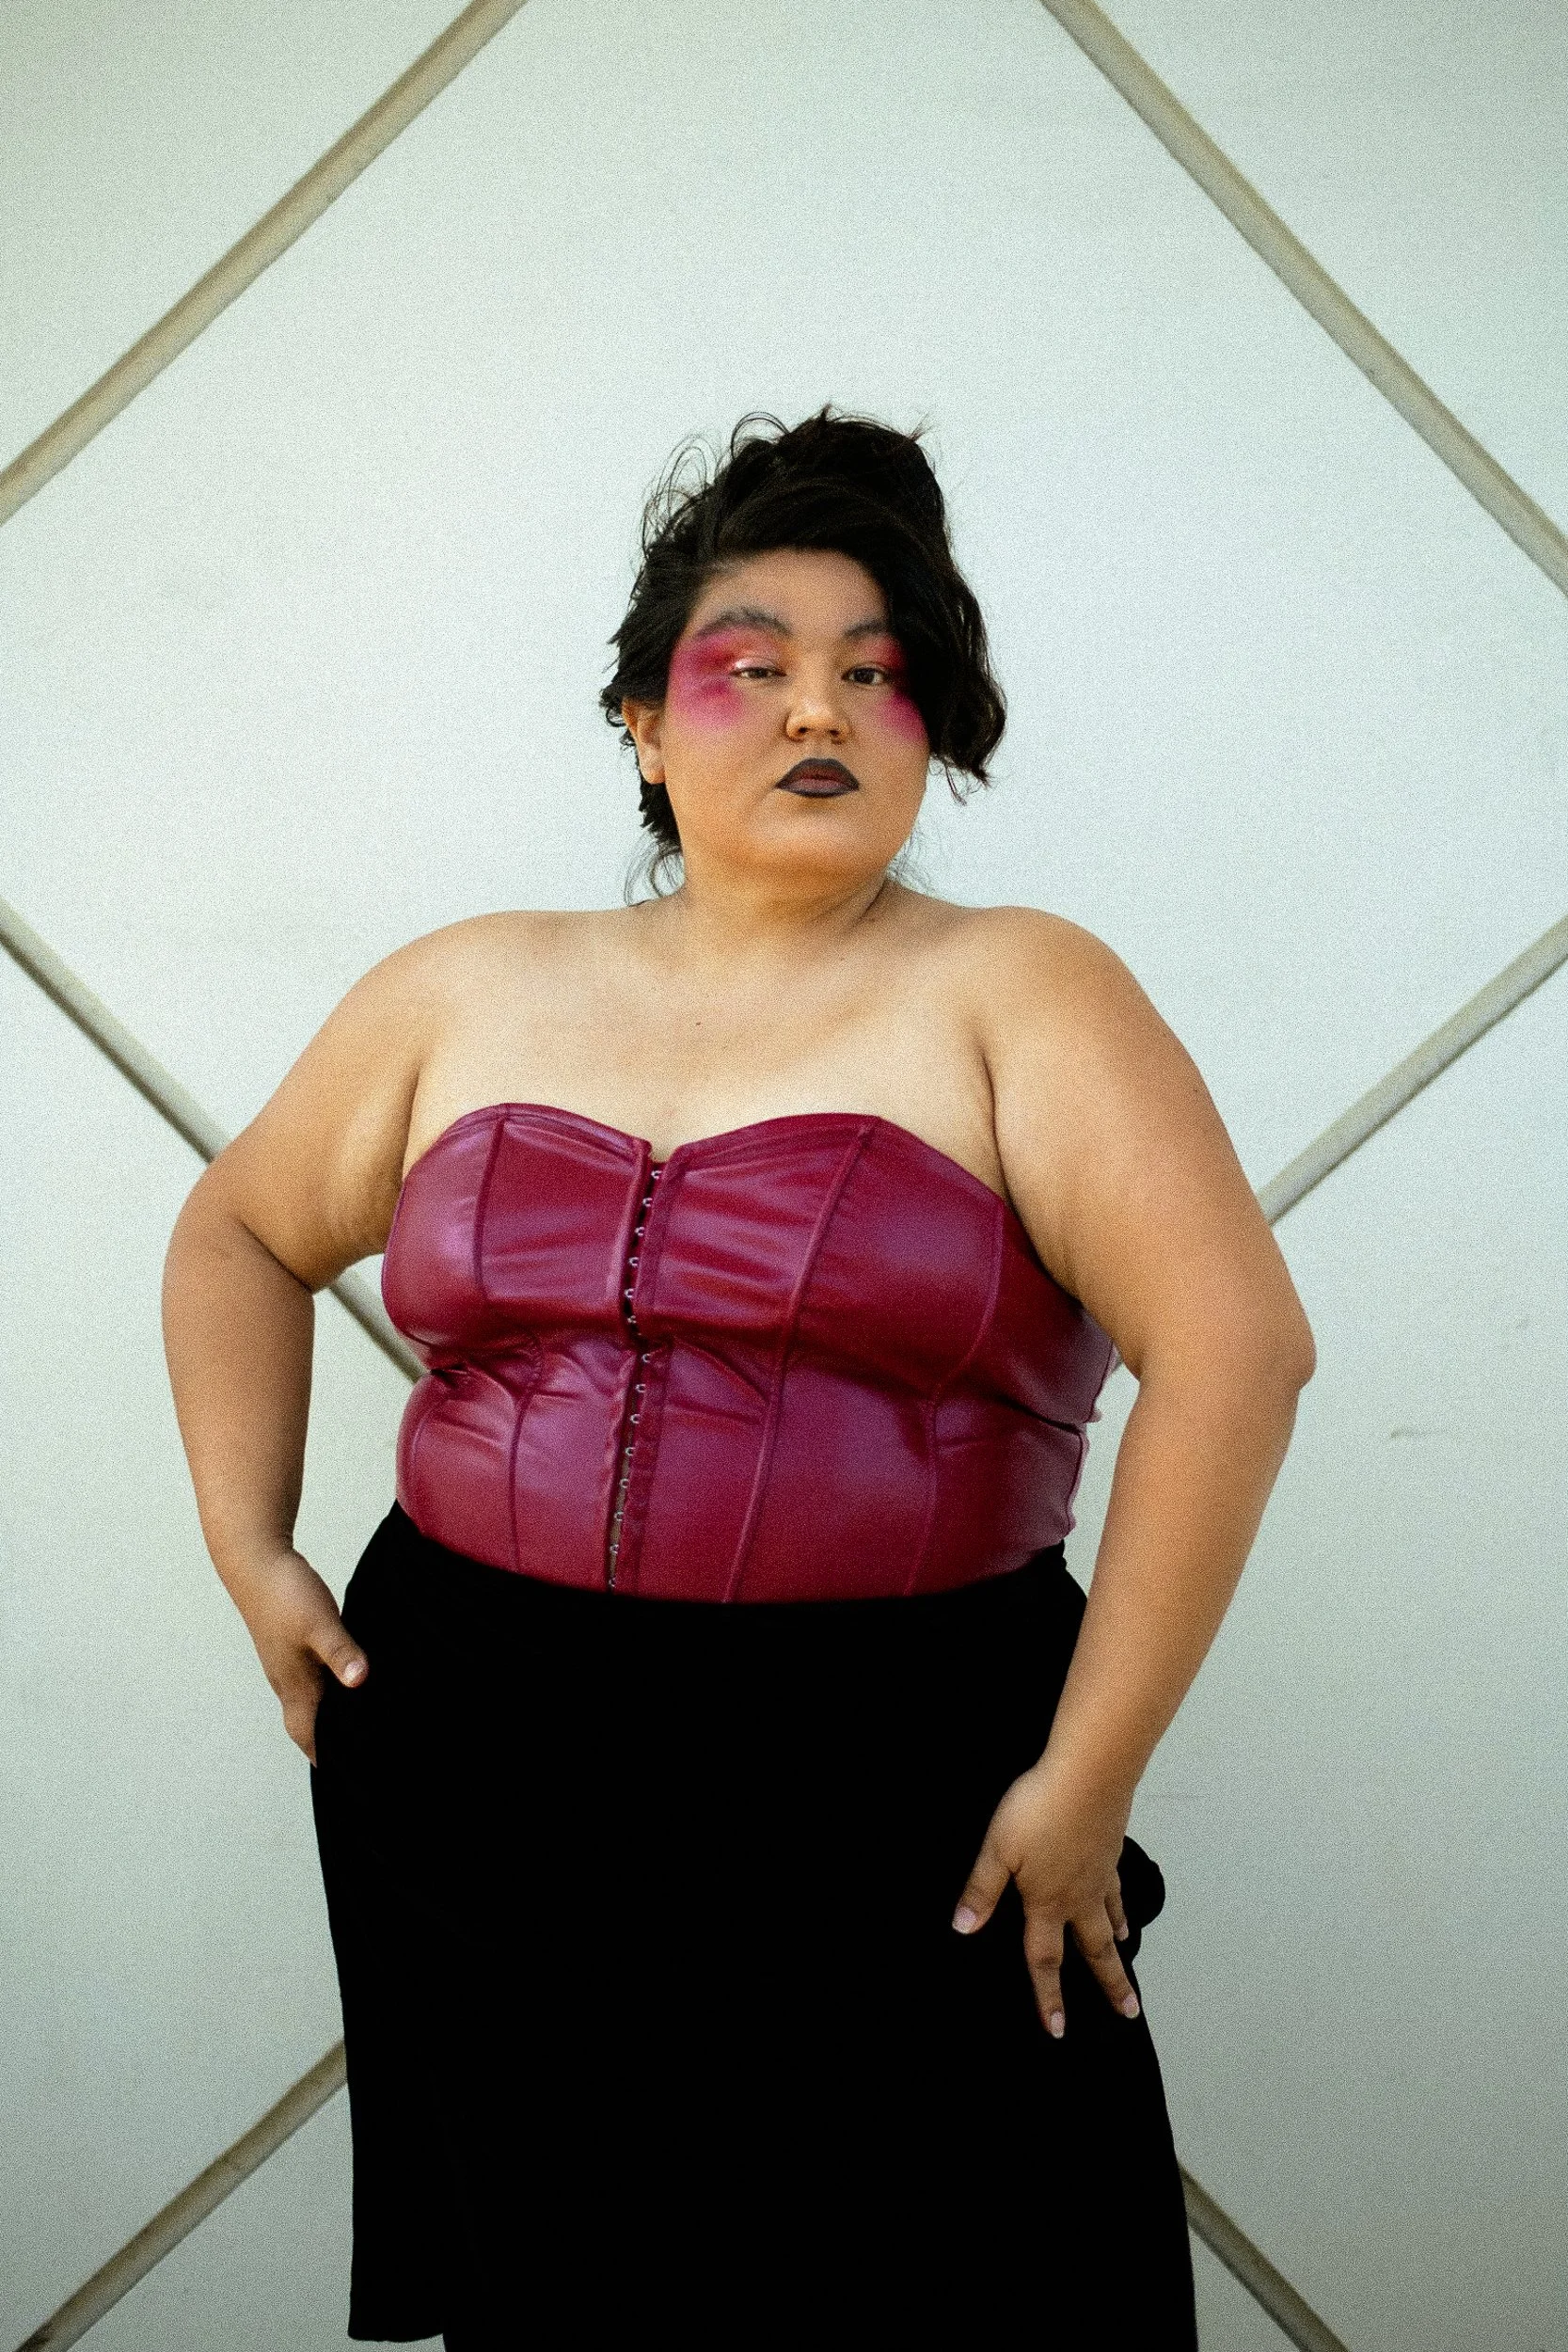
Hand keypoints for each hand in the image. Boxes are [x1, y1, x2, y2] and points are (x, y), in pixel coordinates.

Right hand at [234, 1548, 366, 1763]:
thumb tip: (360, 1683)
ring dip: (328, 1714)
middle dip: (329, 1741)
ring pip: (308, 1700)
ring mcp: (285, 1662)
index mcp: (294, 1684)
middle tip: (359, 1752)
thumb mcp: (320, 1623)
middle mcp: (287, 1680)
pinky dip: (328, 1687)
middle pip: (307, 1723)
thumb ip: (340, 1652)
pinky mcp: (289, 1644)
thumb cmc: (284, 1593)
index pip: (308, 1735)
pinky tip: (346, 1678)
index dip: (325, 1756)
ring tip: (358, 1721)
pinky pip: (309, 1677)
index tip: (348, 1774)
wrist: (254, 1561)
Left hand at [951, 1760, 1139, 2037]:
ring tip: (1124, 1954)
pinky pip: (1116, 1885)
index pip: (1045, 1959)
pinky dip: (1121, 1901)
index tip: (1057, 2029)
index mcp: (1047, 1902)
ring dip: (1117, 1943)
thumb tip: (963, 1927)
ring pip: (1111, 1917)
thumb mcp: (998, 1849)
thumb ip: (982, 1889)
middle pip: (1095, 1950)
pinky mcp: (1111, 1847)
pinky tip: (1121, 1901)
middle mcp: (1080, 1895)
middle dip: (1109, 1984)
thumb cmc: (1039, 1809)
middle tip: (1129, 2012)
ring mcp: (1100, 1873)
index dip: (1048, 1996)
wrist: (1089, 1773)